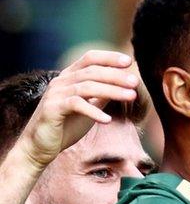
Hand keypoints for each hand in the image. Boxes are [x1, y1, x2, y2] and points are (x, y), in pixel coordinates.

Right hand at [17, 50, 138, 171]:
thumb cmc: (67, 126)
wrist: (40, 145)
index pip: (89, 59)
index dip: (108, 58)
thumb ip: (102, 96)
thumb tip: (125, 86)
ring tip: (131, 96)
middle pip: (91, 72)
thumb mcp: (90, 108)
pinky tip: (107, 119)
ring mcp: (55, 94)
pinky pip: (75, 105)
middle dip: (116, 76)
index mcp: (69, 77)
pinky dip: (93, 111)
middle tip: (135, 82)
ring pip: (86, 87)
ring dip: (111, 91)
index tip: (129, 61)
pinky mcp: (52, 109)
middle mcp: (61, 81)